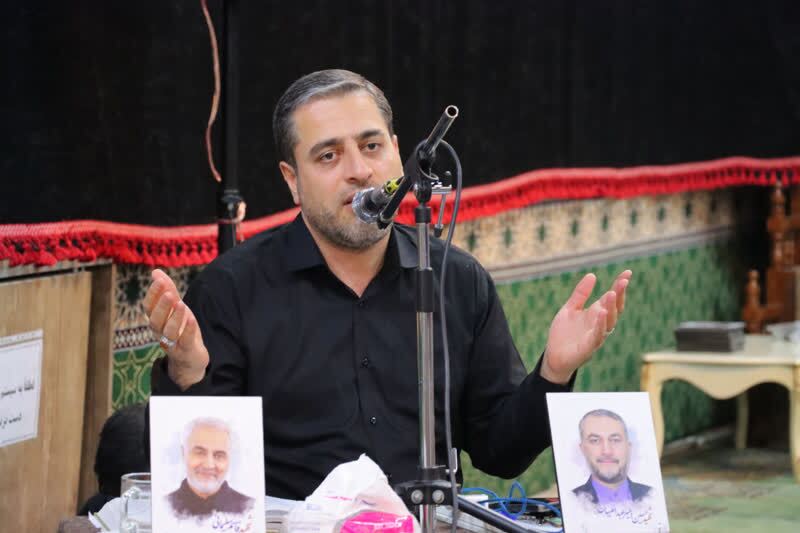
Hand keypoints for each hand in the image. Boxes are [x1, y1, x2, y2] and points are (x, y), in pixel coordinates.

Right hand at [142, 269, 208, 389]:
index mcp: (156, 320)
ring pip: (168, 332)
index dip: (153, 294)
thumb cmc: (180, 328)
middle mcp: (160, 332)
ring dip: (174, 318)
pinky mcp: (185, 350)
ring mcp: (172, 343)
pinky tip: (191, 318)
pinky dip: (187, 330)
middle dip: (161, 306)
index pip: (148, 307)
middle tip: (169, 293)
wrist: (190, 357)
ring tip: (181, 304)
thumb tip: (156, 272)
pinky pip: (185, 341)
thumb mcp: (175, 308)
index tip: (159, 280)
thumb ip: (168, 290)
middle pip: (155, 320)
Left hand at [541, 270, 631, 383]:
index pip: (612, 298)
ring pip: (609, 322)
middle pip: (614, 309)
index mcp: (596, 313)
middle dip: (619, 295)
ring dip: (611, 308)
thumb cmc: (564, 333)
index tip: (627, 272)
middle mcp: (600, 324)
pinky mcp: (588, 348)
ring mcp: (596, 336)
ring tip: (611, 293)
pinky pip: (597, 336)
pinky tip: (601, 313)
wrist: (553, 355)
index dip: (620, 286)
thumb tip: (592, 275)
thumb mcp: (570, 308)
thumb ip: (580, 294)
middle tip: (622, 281)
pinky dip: (600, 325)